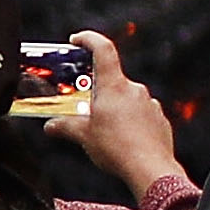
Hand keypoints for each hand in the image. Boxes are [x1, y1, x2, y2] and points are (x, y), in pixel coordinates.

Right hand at [68, 30, 181, 195]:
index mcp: (113, 87)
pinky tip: (122, 140)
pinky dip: (130, 122)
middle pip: (112, 80)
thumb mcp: (84, 137)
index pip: (103, 49)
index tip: (77, 40)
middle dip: (97, 92)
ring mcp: (149, 104)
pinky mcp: (159, 119)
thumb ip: (65, 127)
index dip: (89, 39)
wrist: (151, 170)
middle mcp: (134, 90)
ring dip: (114, 110)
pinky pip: (141, 114)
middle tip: (85, 108)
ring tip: (104, 131)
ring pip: (127, 99)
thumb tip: (51, 125)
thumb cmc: (118, 150)